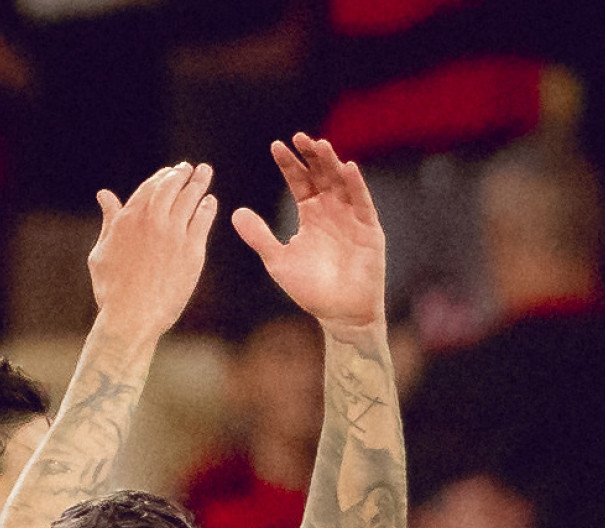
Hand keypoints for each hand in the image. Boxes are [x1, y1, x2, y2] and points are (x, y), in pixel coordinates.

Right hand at [88, 161, 216, 343]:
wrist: (131, 318)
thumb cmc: (111, 291)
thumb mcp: (101, 252)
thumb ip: (108, 221)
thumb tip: (104, 195)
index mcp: (129, 218)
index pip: (151, 187)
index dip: (162, 177)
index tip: (170, 173)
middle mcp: (153, 220)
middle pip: (172, 186)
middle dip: (182, 174)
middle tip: (190, 168)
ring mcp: (174, 234)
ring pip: (190, 198)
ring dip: (198, 182)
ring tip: (204, 174)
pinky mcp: (192, 251)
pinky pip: (203, 220)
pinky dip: (207, 207)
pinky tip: (210, 202)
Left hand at [232, 136, 384, 332]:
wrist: (340, 314)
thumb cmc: (310, 290)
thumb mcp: (278, 261)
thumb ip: (259, 236)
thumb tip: (235, 212)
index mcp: (310, 214)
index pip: (299, 181)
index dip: (289, 164)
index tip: (276, 146)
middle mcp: (331, 209)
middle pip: (320, 174)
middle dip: (310, 156)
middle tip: (298, 137)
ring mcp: (351, 216)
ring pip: (341, 182)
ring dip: (332, 163)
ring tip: (320, 145)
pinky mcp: (369, 228)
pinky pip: (362, 201)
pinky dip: (356, 185)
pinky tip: (348, 167)